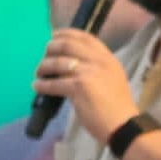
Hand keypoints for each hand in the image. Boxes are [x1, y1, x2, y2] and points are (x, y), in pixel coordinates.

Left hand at [32, 28, 137, 142]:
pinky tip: (37, 86)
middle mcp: (99, 61)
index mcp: (108, 58)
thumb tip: (72, 65)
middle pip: (69, 45)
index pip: (86, 37)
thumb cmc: (117, 107)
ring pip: (58, 63)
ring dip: (44, 66)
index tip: (55, 35)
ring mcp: (89, 73)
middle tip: (44, 54)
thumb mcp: (112, 78)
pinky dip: (43, 85)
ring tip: (38, 72)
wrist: (123, 125)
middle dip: (52, 47)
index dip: (67, 34)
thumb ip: (96, 68)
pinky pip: (55, 83)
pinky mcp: (79, 87)